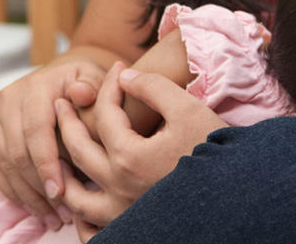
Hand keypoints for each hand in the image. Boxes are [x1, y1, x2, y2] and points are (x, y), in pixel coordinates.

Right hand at [0, 56, 105, 227]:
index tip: (61, 193)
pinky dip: (12, 190)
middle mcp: (9, 97)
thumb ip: (93, 87)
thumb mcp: (95, 79)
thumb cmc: (86, 84)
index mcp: (37, 87)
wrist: (62, 76)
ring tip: (51, 218)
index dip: (47, 164)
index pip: (36, 131)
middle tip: (61, 215)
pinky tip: (32, 207)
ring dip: (26, 196)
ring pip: (3, 163)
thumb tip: (81, 93)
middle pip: (17, 152)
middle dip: (39, 188)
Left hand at [56, 62, 226, 226]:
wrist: (238, 192)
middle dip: (66, 122)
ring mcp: (123, 214)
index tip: (116, 68)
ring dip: (63, 175)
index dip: (110, 86)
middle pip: (78, 152)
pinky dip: (82, 221)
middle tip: (59, 104)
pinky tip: (82, 206)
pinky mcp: (133, 230)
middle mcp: (119, 188)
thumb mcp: (187, 108)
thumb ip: (153, 86)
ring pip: (76, 199)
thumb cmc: (214, 149)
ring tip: (57, 157)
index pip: (106, 114)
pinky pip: (94, 234)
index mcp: (129, 156)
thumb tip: (124, 76)